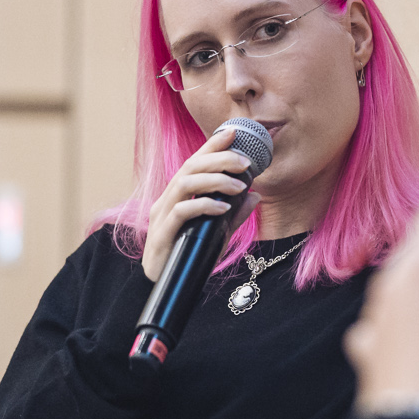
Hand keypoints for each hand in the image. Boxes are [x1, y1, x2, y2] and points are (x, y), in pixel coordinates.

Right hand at [142, 128, 260, 281]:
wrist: (165, 285)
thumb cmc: (188, 255)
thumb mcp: (218, 232)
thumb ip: (235, 214)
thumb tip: (256, 196)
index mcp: (178, 196)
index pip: (195, 163)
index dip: (212, 145)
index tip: (234, 132)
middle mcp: (167, 200)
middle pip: (190, 167)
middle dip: (219, 159)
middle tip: (246, 162)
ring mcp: (162, 216)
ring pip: (184, 184)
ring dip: (214, 180)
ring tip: (239, 185)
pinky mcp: (162, 234)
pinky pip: (182, 212)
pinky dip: (204, 206)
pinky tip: (223, 208)